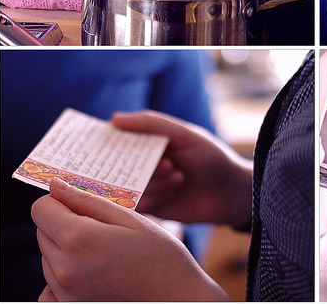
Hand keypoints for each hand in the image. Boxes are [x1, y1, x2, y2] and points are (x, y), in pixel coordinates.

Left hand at [31, 178, 228, 300]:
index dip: (61, 201)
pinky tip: (91, 276)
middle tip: (104, 231)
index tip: (83, 205)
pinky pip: (49, 288)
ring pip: (47, 257)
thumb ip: (88, 201)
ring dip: (67, 250)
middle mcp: (65, 268)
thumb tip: (55, 185)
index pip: (41, 209)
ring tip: (106, 255)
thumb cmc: (162, 258)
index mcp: (79, 239)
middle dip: (66, 224)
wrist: (179, 301)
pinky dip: (63, 279)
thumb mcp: (132, 220)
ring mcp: (65, 294)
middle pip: (43, 232)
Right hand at [112, 110, 252, 228]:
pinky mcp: (153, 208)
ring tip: (178, 175)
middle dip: (135, 165)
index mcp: (150, 143)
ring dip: (152, 181)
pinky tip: (175, 190)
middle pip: (118, 166)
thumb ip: (151, 124)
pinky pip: (137, 205)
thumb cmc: (212, 156)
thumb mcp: (185, 134)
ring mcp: (148, 187)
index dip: (106, 142)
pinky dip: (153, 197)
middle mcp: (145, 164)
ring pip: (127, 186)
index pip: (118, 140)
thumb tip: (113, 118)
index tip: (93, 145)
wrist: (233, 192)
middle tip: (163, 163)